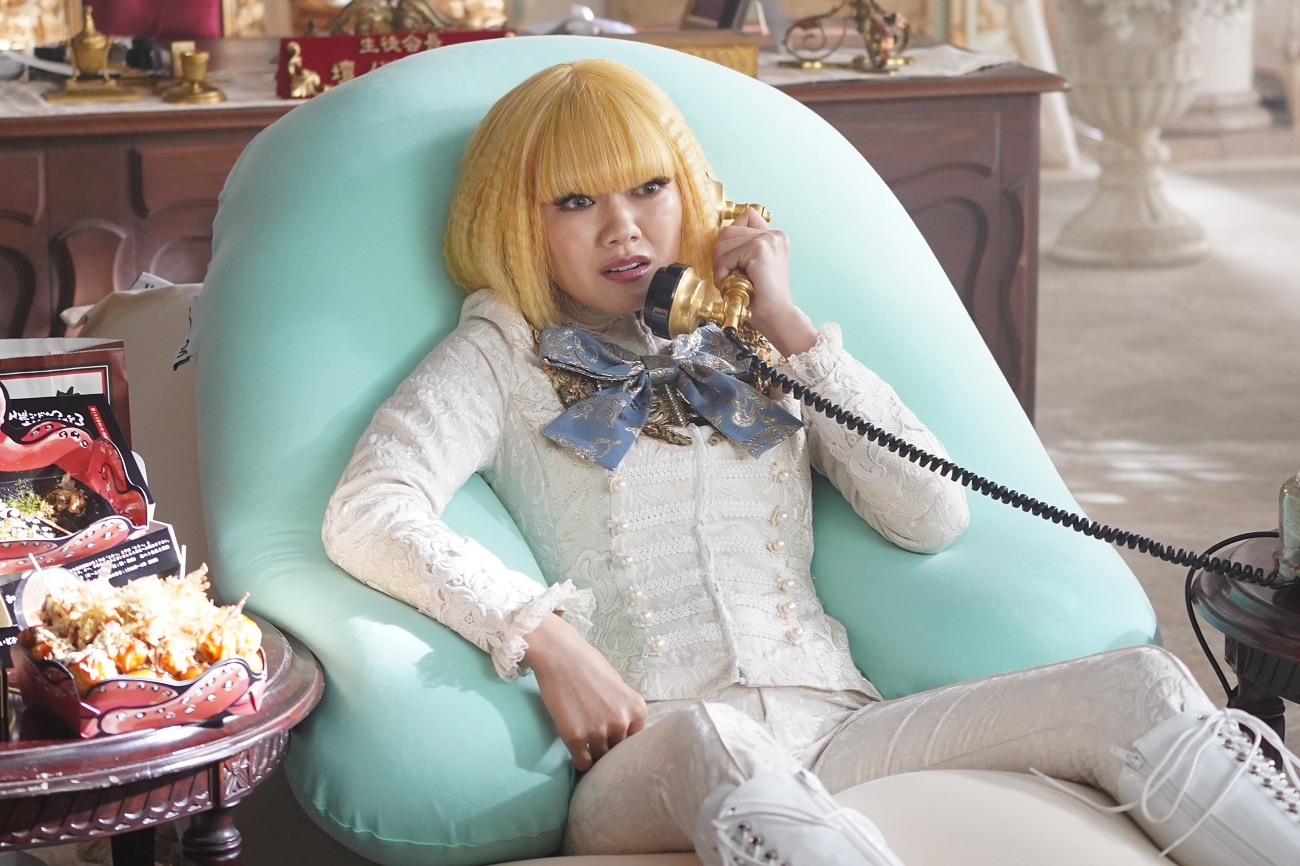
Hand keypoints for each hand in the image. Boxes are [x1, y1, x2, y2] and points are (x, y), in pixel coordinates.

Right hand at [523, 613, 646, 770]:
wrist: (560, 655)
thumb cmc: (588, 664)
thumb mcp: (619, 685)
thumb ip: (624, 709)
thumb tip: (625, 731)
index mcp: (637, 709)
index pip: (637, 740)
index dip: (624, 740)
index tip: (615, 740)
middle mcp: (621, 722)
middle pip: (620, 751)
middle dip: (611, 749)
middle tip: (602, 746)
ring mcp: (598, 731)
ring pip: (602, 759)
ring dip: (596, 756)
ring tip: (589, 750)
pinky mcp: (575, 737)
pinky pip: (583, 763)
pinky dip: (582, 762)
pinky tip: (579, 753)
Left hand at [712, 207, 816, 356]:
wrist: (777, 316)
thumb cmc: (762, 298)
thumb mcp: (753, 267)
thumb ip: (743, 248)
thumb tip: (720, 239)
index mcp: (775, 236)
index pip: (745, 217)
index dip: (732, 237)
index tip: (734, 261)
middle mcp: (774, 234)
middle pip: (728, 230)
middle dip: (721, 254)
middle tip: (728, 276)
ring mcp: (767, 240)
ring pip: (723, 242)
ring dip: (720, 266)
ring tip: (732, 282)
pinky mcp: (759, 249)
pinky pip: (725, 257)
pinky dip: (722, 273)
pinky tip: (733, 285)